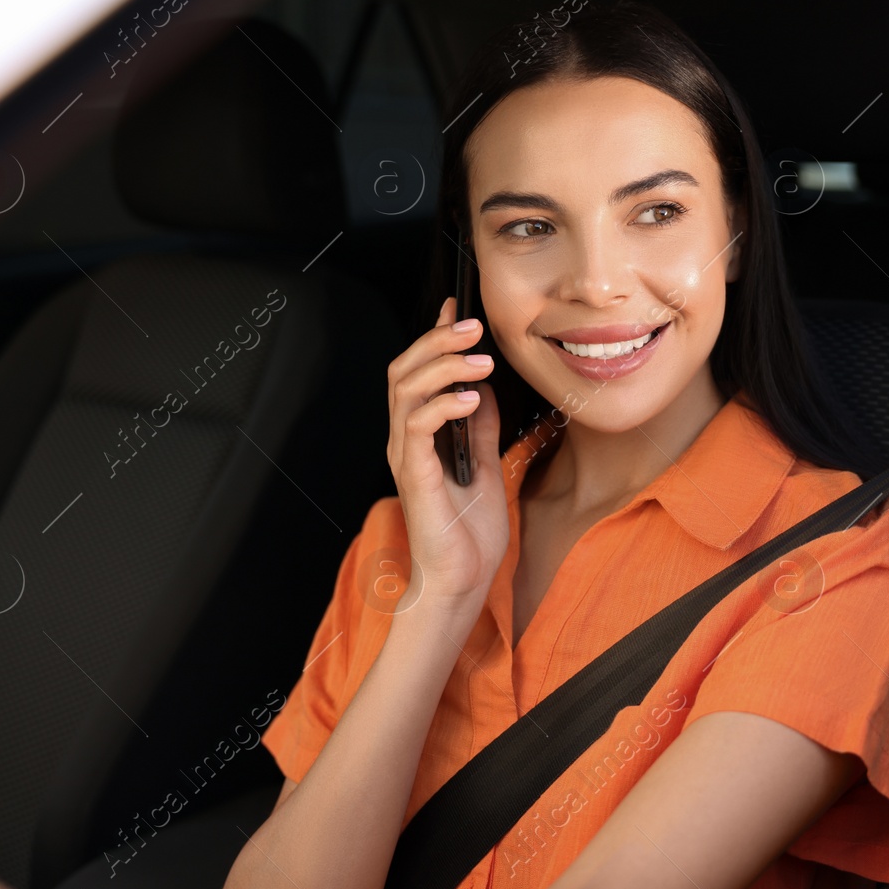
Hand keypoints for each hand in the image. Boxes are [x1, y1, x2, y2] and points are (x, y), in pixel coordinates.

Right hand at [385, 295, 507, 613]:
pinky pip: (417, 426)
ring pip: (406, 390)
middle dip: (437, 340)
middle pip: (403, 370)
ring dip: (444, 366)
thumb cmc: (469, 533)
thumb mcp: (485, 466)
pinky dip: (441, 404)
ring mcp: (407, 456)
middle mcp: (406, 441)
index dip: (434, 336)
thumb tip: (482, 388)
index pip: (418, 372)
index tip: (457, 307)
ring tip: (480, 360)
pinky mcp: (414, 475)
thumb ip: (479, 428)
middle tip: (473, 325)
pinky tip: (468, 398)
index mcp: (420, 436)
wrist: (463, 581)